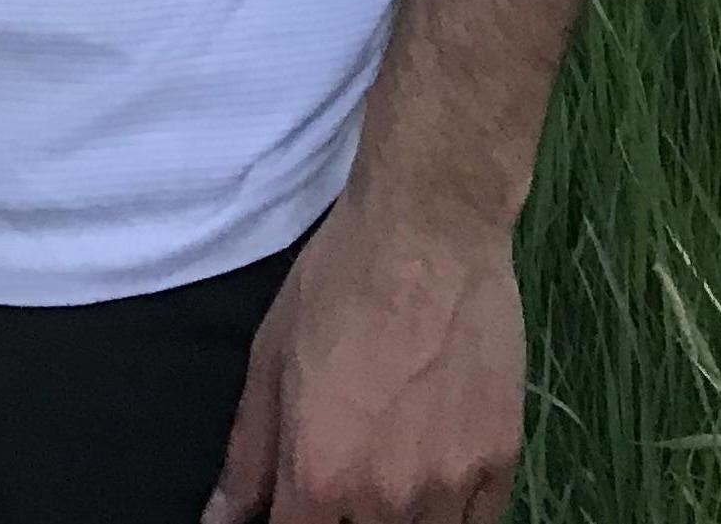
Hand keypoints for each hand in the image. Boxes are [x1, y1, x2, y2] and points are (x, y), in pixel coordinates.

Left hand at [204, 200, 524, 523]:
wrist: (430, 225)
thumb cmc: (340, 281)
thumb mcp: (271, 358)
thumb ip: (247, 456)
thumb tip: (220, 522)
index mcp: (319, 477)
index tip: (298, 502)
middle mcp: (385, 497)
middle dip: (343, 520)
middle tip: (344, 473)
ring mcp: (449, 483)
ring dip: (396, 520)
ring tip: (388, 471)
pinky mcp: (500, 458)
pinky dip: (450, 515)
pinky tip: (434, 478)